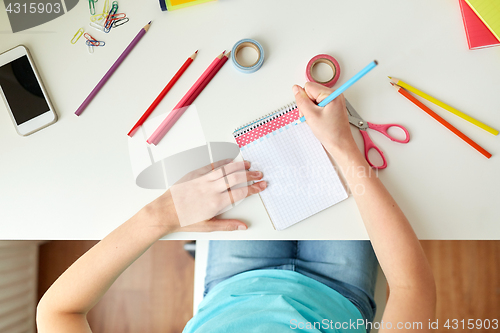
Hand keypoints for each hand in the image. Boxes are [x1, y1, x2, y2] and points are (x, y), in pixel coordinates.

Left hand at [143, 160, 265, 234]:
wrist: (163, 213)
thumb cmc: (183, 221)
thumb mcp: (207, 227)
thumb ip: (227, 225)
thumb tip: (243, 226)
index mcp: (215, 203)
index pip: (241, 193)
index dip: (254, 188)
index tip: (262, 185)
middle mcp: (210, 189)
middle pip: (236, 178)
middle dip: (250, 175)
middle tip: (259, 173)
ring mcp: (202, 180)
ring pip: (225, 169)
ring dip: (238, 166)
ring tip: (248, 164)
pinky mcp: (193, 175)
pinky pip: (210, 166)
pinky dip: (221, 162)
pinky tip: (229, 160)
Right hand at [293, 82, 356, 155]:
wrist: (340, 145)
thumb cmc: (331, 133)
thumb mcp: (311, 115)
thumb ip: (302, 100)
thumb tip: (296, 89)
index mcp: (331, 94)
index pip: (308, 87)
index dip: (305, 99)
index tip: (310, 111)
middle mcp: (334, 95)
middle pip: (311, 92)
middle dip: (307, 105)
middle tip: (312, 117)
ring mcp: (333, 101)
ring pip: (313, 99)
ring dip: (310, 110)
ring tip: (316, 120)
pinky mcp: (332, 106)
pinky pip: (317, 105)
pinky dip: (315, 113)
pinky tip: (318, 120)